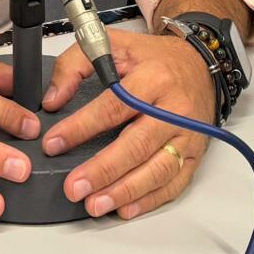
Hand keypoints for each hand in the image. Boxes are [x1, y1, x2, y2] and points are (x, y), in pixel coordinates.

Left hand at [39, 29, 216, 220]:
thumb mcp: (112, 45)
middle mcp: (173, 109)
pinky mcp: (195, 155)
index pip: (112, 107)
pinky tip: (126, 208)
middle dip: (103, 170)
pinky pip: (174, 183)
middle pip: (136, 145)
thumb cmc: (154, 59)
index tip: (54, 143)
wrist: (201, 66)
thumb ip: (74, 66)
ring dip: (124, 191)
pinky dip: (150, 199)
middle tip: (74, 188)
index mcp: (152, 78)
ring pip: (157, 169)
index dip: (81, 127)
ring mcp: (188, 135)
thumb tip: (52, 100)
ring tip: (95, 204)